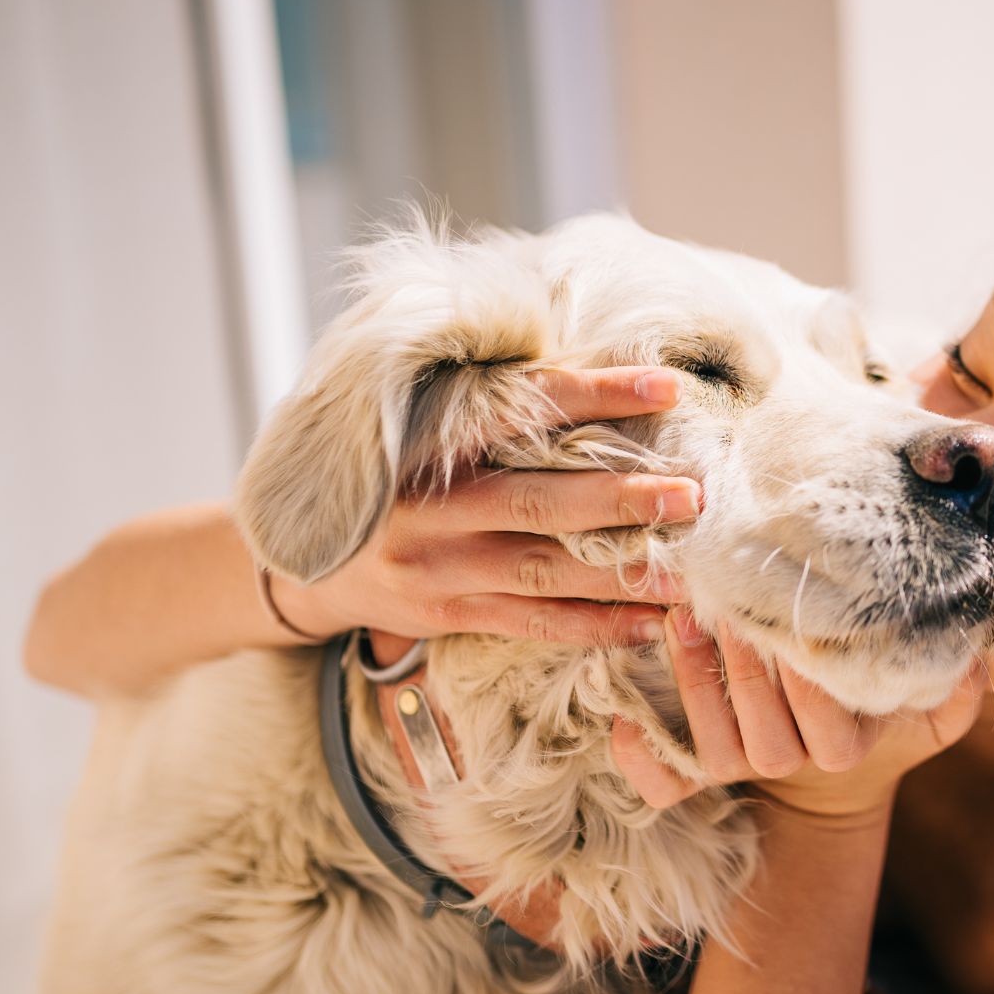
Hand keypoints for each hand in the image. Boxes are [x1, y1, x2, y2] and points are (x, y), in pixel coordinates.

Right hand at [269, 366, 698, 645]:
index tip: (667, 386)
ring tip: (692, 574)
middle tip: (694, 494)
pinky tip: (650, 624)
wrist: (299, 561)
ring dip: (623, 575)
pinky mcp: (448, 615)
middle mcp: (434, 507)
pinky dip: (594, 627)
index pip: (524, 409)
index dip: (596, 395)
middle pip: (542, 502)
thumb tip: (592, 366)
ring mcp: (440, 567)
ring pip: (546, 573)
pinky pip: (533, 624)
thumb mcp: (417, 425)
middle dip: (624, 499)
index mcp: (430, 442)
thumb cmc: (388, 476)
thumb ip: (488, 404)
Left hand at [611, 609, 989, 817]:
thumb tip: (977, 648)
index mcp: (845, 744)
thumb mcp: (929, 703)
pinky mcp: (697, 772)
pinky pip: (665, 785)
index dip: (806, 680)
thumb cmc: (873, 703)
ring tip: (682, 619)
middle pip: (764, 733)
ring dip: (693, 684)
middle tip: (723, 603)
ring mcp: (742, 768)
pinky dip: (642, 761)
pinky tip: (623, 721)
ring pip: (715, 747)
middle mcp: (792, 761)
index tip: (792, 624)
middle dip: (741, 669)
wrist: (827, 767)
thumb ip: (958, 682)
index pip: (828, 723)